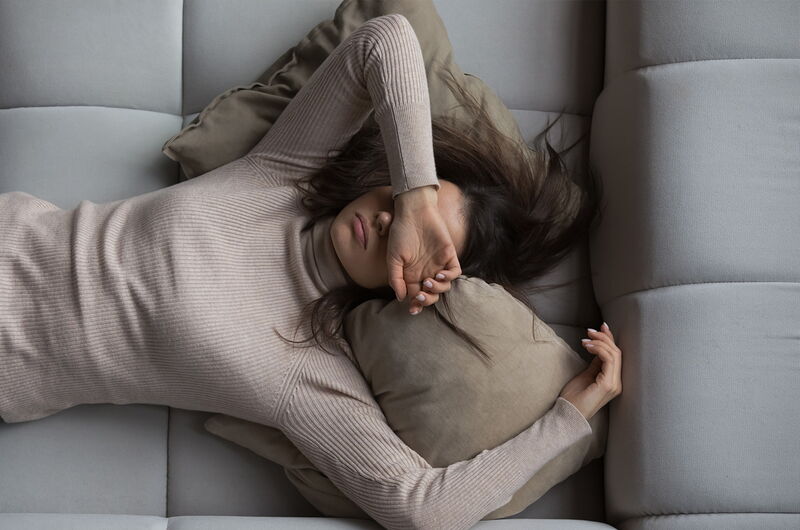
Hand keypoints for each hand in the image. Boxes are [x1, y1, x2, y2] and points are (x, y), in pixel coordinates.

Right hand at [387, 199, 461, 314]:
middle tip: (420, 296)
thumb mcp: (392, 257)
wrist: (414, 212)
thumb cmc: (401, 233)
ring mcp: (438, 264)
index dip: (415, 305)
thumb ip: (395, 278)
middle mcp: (426, 272)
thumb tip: (400, 298)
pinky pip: (454, 272)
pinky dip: (448, 277)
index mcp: (412, 274)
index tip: (412, 309)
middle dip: (426, 300)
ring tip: (427, 282)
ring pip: (444, 287)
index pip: (415, 295)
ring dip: (436, 290)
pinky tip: (439, 274)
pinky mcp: (449, 255)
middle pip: (431, 294)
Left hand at [559, 322, 622, 419]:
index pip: (616, 355)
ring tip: (585, 340)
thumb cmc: (574, 397)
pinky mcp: (607, 385)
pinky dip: (598, 349)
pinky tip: (587, 346)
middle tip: (589, 330)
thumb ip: (595, 363)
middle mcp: (617, 383)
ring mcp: (614, 384)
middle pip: (617, 353)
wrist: (567, 414)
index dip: (610, 339)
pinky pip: (608, 360)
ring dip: (599, 342)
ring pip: (614, 354)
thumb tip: (598, 348)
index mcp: (613, 381)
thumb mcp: (586, 375)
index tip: (601, 326)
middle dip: (604, 337)